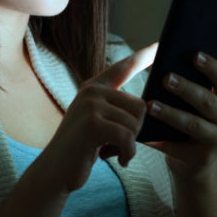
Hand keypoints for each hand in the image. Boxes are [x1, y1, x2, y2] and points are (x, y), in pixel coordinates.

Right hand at [38, 43, 156, 192]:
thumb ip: (117, 109)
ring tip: (113, 151)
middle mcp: (92, 91)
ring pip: (136, 123)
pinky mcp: (92, 124)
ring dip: (131, 145)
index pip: (124, 67)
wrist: (55, 172)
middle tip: (118, 144)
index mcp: (95, 87)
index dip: (144, 55)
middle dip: (136, 131)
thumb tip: (150, 106)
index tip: (161, 44)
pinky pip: (128, 137)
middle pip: (140, 106)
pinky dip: (128, 153)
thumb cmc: (83, 149)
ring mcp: (90, 105)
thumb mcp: (99, 122)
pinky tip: (120, 160)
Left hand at [144, 52, 216, 179]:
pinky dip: (161, 139)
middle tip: (165, 78)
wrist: (193, 157)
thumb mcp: (198, 96)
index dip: (212, 66)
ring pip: (194, 125)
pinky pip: (179, 147)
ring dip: (171, 114)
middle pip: (209, 101)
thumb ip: (193, 77)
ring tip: (151, 105)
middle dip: (186, 88)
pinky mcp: (203, 157)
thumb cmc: (192, 115)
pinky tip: (145, 132)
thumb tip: (174, 48)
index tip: (194, 55)